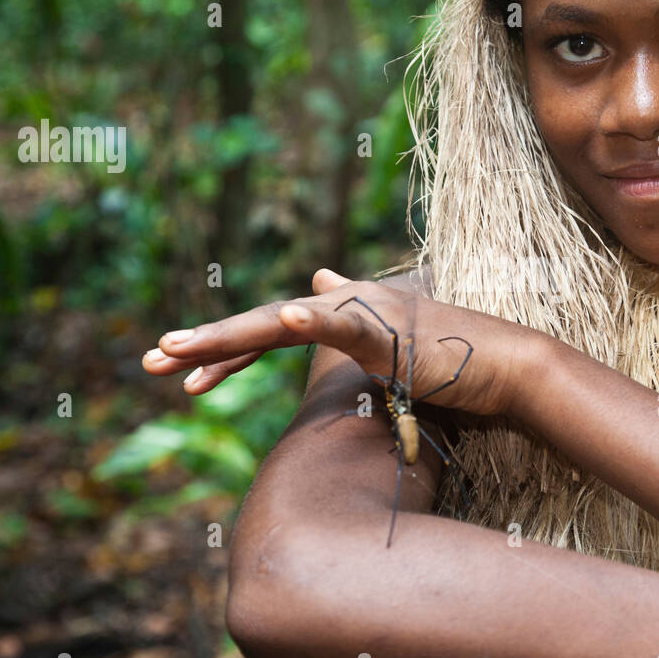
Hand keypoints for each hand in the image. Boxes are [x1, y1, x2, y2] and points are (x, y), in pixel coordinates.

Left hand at [141, 268, 542, 417]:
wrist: (509, 368)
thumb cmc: (454, 363)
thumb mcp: (390, 343)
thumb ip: (350, 320)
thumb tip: (317, 278)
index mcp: (340, 317)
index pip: (269, 332)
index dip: (225, 351)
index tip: (182, 380)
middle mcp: (344, 307)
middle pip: (261, 324)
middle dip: (203, 344)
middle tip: (149, 362)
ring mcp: (365, 315)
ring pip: (282, 324)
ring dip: (228, 336)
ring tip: (177, 352)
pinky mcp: (391, 332)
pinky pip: (343, 326)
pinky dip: (311, 320)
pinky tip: (282, 319)